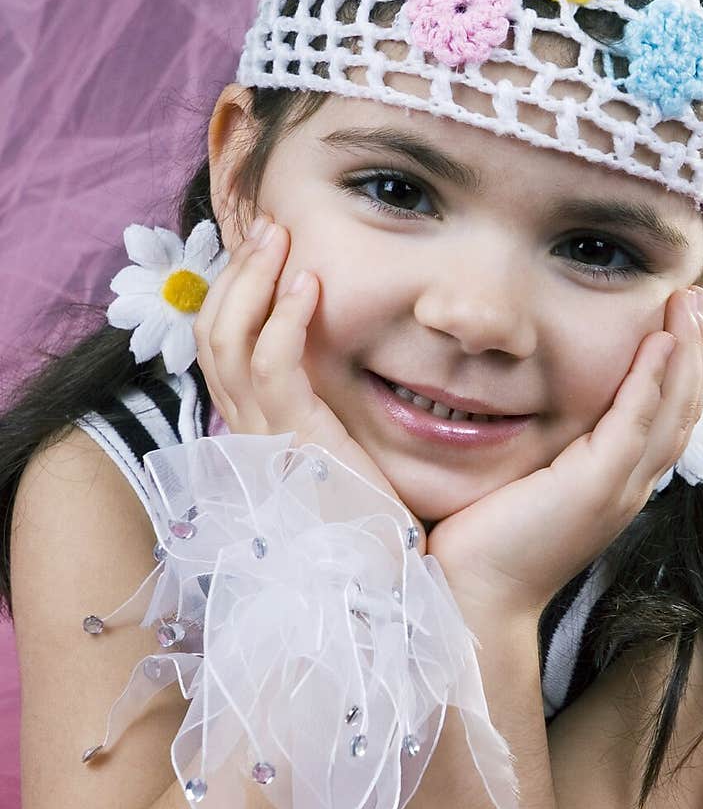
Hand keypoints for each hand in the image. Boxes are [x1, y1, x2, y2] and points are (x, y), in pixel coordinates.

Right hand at [193, 215, 423, 539]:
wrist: (385, 583)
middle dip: (235, 272)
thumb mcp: (347, 448)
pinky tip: (309, 285)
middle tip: (268, 225)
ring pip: (227, 340)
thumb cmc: (378, 519)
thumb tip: (342, 360)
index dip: (233, 292)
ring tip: (281, 236)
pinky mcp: (294, 443)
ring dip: (251, 280)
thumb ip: (331, 407)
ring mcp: (264, 437)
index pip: (222, 346)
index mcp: (259, 428)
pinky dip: (283, 320)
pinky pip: (271, 368)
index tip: (265, 249)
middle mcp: (249, 430)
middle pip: (211, 333)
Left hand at [425, 288, 702, 627]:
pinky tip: (657, 341)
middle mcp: (628, 488)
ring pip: (671, 411)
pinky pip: (636, 422)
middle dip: (691, 350)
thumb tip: (525, 406)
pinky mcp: (596, 487)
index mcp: (614, 487)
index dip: (676, 370)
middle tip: (690, 297)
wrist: (475, 597)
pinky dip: (651, 379)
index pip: (661, 419)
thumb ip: (541, 449)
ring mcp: (618, 489)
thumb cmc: (485, 545)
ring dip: (683, 352)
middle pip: (680, 410)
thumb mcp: (524, 484)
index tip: (673, 322)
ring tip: (685, 302)